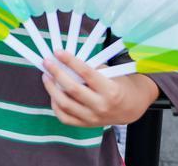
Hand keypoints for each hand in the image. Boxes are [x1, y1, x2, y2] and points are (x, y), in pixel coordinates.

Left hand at [42, 50, 157, 127]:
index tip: (57, 52)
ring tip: (46, 76)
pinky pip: (65, 117)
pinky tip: (53, 93)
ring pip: (65, 104)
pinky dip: (55, 105)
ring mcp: (93, 118)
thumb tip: (64, 60)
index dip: (70, 61)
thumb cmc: (119, 84)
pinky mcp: (86, 125)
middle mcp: (101, 106)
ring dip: (51, 89)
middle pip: (73, 89)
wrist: (131, 108)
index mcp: (110, 90)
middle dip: (56, 73)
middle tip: (47, 62)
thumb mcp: (110, 72)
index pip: (86, 73)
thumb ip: (89, 68)